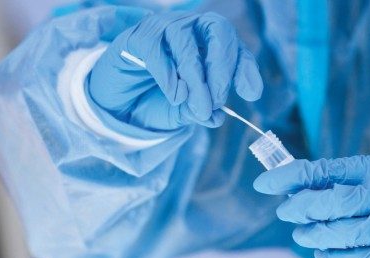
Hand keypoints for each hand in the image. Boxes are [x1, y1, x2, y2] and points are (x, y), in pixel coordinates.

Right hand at [89, 12, 261, 130]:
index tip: (250, 93)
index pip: (235, 47)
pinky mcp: (137, 37)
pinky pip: (155, 47)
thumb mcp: (184, 112)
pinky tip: (175, 95)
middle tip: (218, 100)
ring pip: (185, 40)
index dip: (245, 67)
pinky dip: (168, 73)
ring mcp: (163, 29)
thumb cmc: (157, 101)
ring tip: (196, 105)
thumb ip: (200, 112)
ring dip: (195, 76)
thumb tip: (217, 117)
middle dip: (222, 66)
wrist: (119, 105)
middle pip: (216, 29)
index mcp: (209, 44)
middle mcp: (190, 29)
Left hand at [254, 155, 369, 257]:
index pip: (322, 172)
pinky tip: (321, 250)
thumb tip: (301, 185)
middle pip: (324, 205)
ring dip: (308, 234)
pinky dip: (327, 256)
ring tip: (301, 232)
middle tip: (285, 211)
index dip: (288, 177)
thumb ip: (346, 176)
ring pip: (331, 234)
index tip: (264, 183)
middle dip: (296, 209)